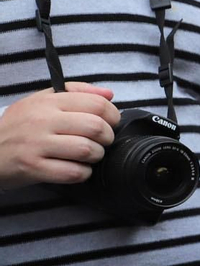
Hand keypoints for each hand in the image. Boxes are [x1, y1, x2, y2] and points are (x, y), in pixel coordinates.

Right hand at [0, 83, 119, 188]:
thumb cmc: (20, 125)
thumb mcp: (42, 100)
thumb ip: (77, 92)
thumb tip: (109, 95)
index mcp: (48, 101)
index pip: (96, 104)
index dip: (112, 116)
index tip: (110, 123)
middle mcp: (43, 121)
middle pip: (95, 127)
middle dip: (107, 138)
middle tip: (101, 142)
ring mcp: (36, 144)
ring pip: (86, 150)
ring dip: (96, 156)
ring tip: (88, 156)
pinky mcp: (32, 167)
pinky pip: (72, 172)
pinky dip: (82, 173)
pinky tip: (77, 169)